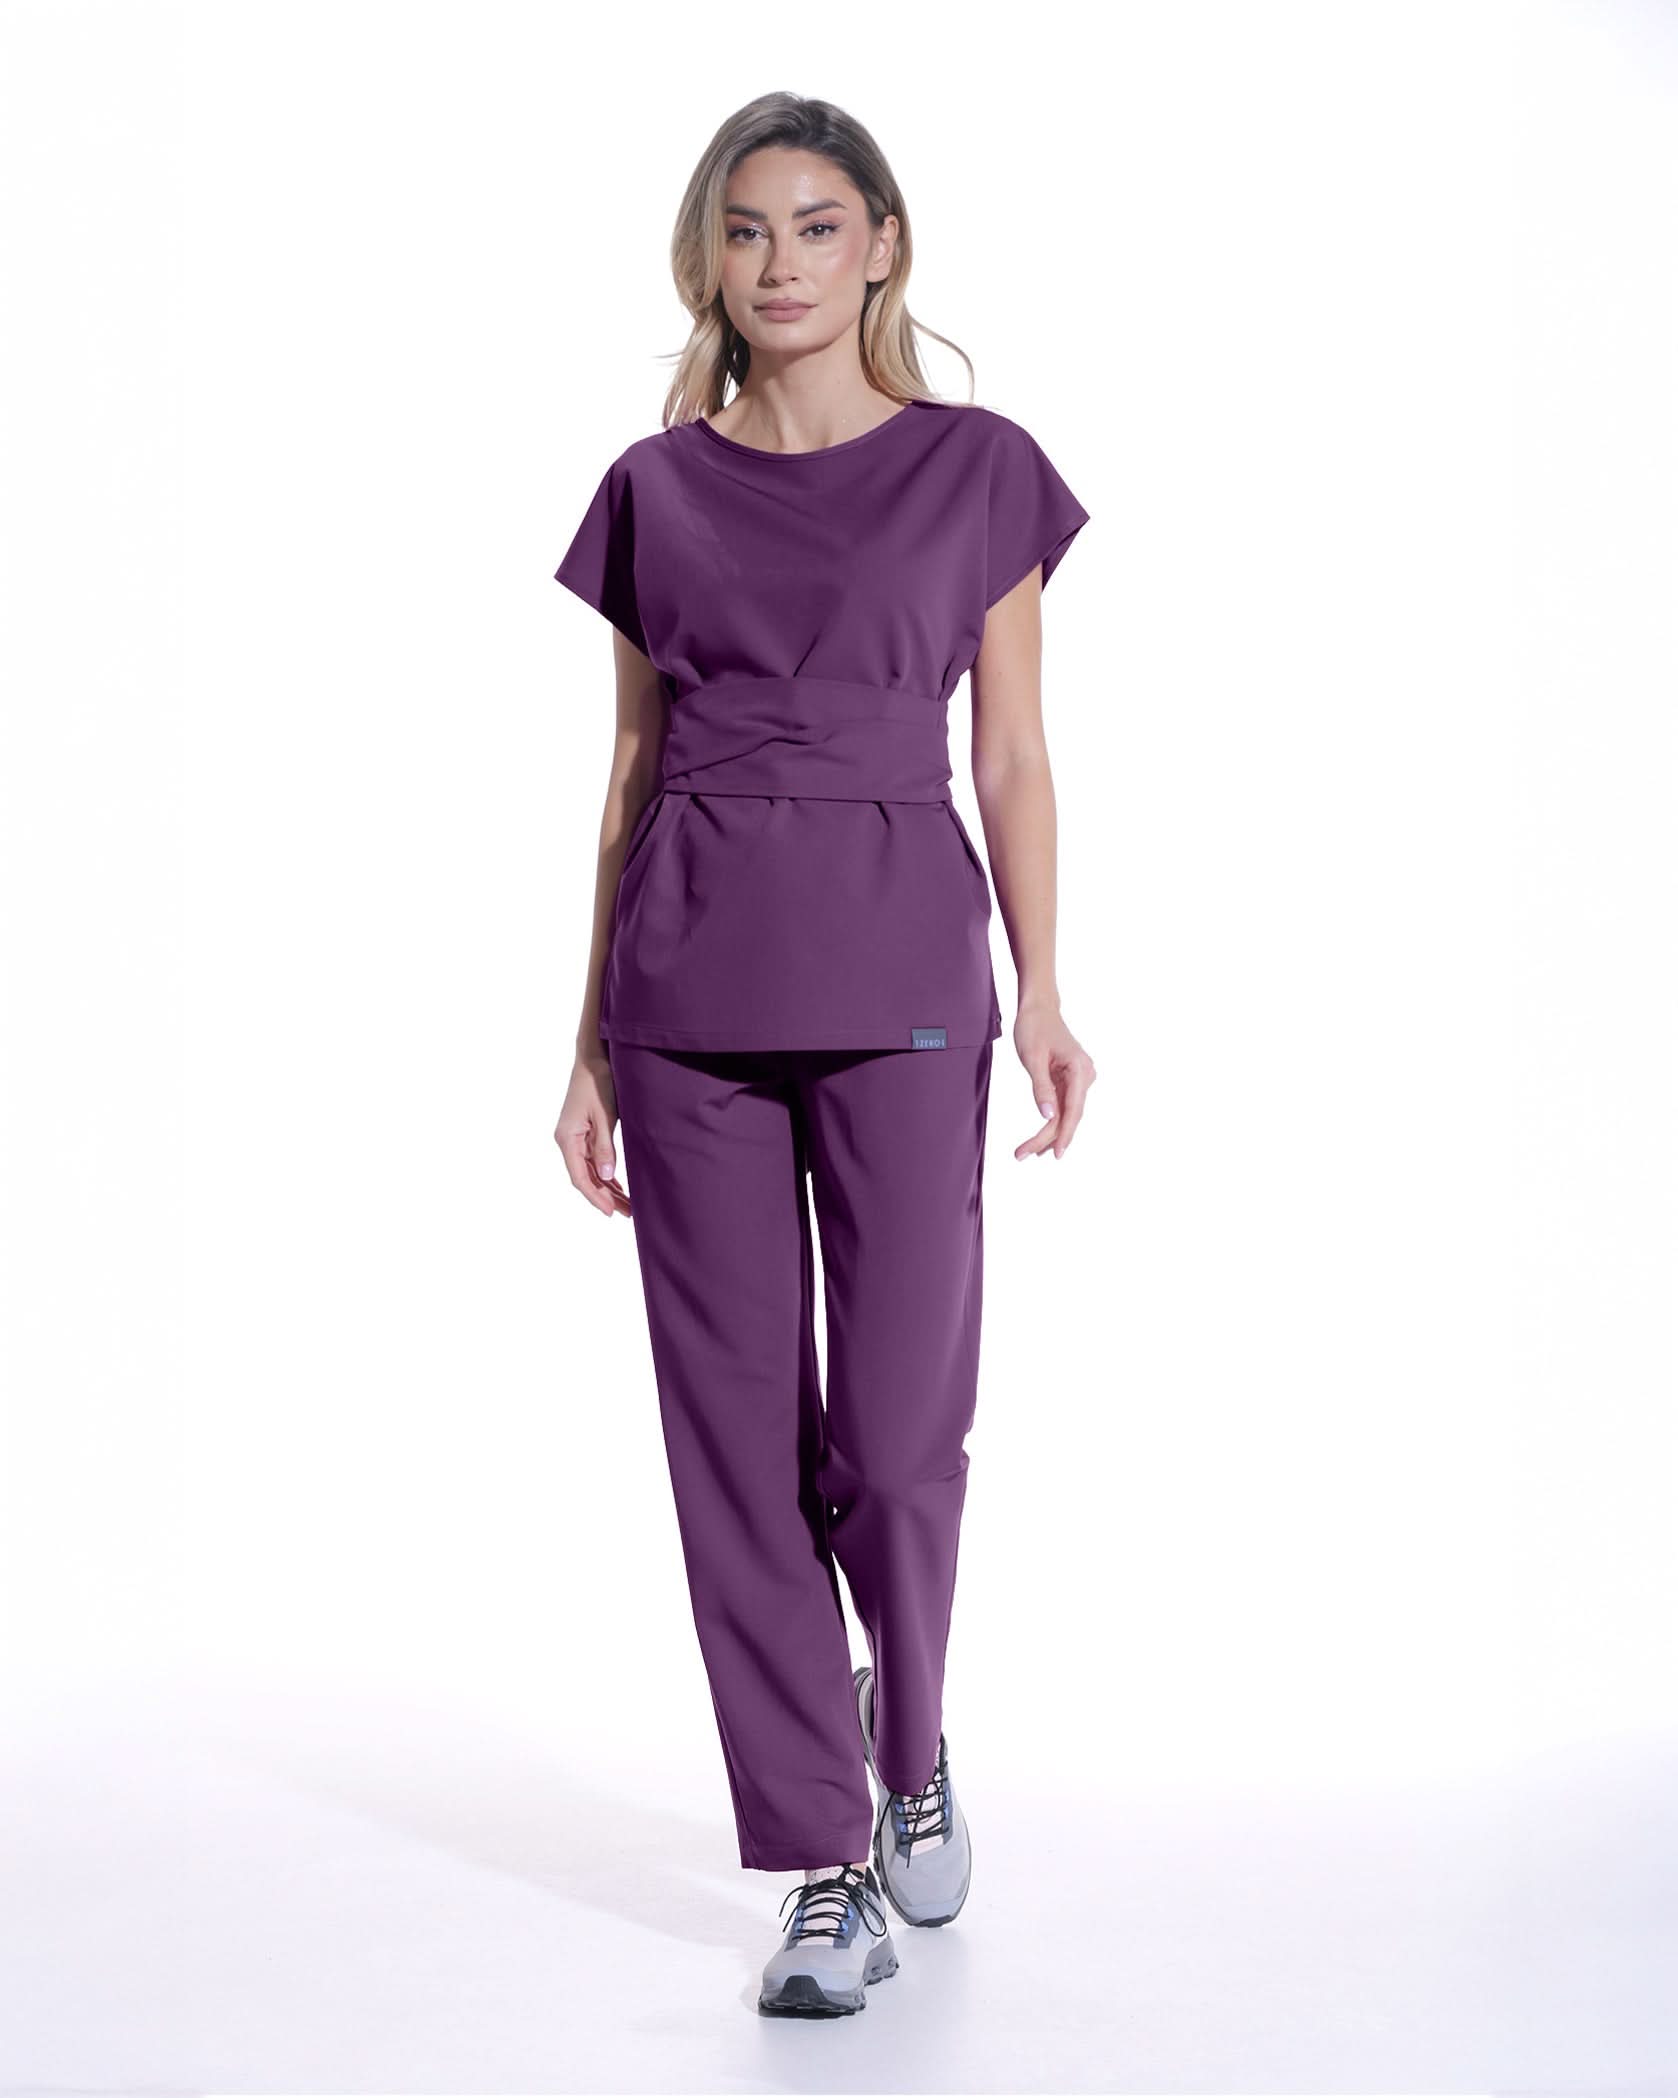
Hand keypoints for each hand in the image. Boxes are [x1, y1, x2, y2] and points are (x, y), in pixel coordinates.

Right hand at [555, 1047, 630, 1216]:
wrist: (593, 1056)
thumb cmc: (598, 1081)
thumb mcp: (604, 1114)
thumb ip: (604, 1147)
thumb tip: (606, 1177)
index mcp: (567, 1138)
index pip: (579, 1177)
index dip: (595, 1196)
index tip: (610, 1212)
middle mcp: (567, 1140)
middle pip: (585, 1177)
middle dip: (605, 1197)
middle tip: (628, 1213)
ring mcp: (575, 1137)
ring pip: (590, 1171)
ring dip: (607, 1188)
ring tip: (626, 1205)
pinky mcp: (584, 1132)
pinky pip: (593, 1160)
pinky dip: (605, 1174)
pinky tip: (617, 1186)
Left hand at [1012, 1003, 1095, 1160]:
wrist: (1039, 1008)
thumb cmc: (1034, 1028)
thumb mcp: (1032, 1058)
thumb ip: (1041, 1088)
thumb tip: (1047, 1117)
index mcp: (1079, 1069)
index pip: (1073, 1109)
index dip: (1064, 1134)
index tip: (1056, 1154)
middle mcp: (1085, 1075)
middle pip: (1068, 1115)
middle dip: (1047, 1138)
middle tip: (1022, 1155)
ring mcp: (1079, 1078)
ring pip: (1066, 1113)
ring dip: (1048, 1133)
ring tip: (1027, 1153)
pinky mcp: (1071, 1080)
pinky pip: (1063, 1105)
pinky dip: (1051, 1121)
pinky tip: (1041, 1139)